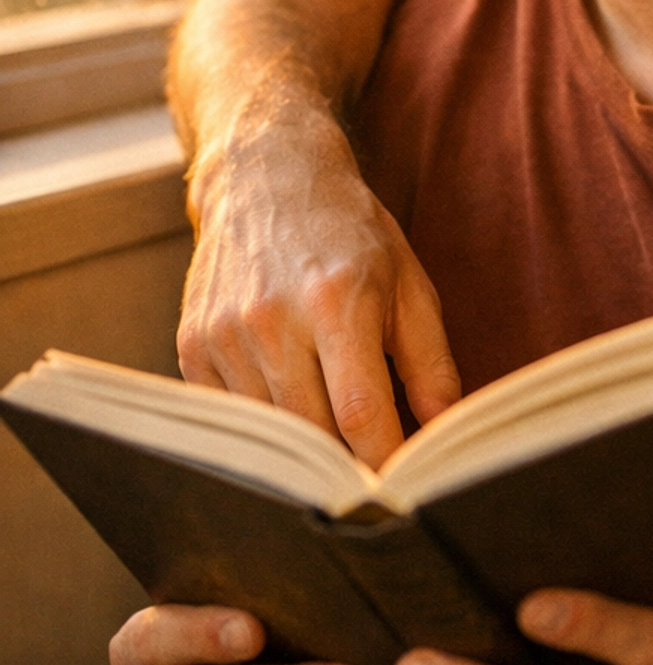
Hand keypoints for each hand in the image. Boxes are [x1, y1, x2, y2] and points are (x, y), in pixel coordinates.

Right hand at [177, 113, 460, 469]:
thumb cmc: (349, 232)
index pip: (361, 415)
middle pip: (314, 435)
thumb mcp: (409, 284)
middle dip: (350, 468)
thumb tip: (446, 433)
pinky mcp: (193, 346)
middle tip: (378, 482)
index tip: (407, 487)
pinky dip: (267, 429)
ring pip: (272, 435)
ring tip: (337, 445)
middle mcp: (273, 320)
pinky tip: (291, 405)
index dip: (385, 463)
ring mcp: (225, 335)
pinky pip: (233, 419)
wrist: (266, 176)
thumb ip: (432, 363)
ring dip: (308, 451)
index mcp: (337, 302)